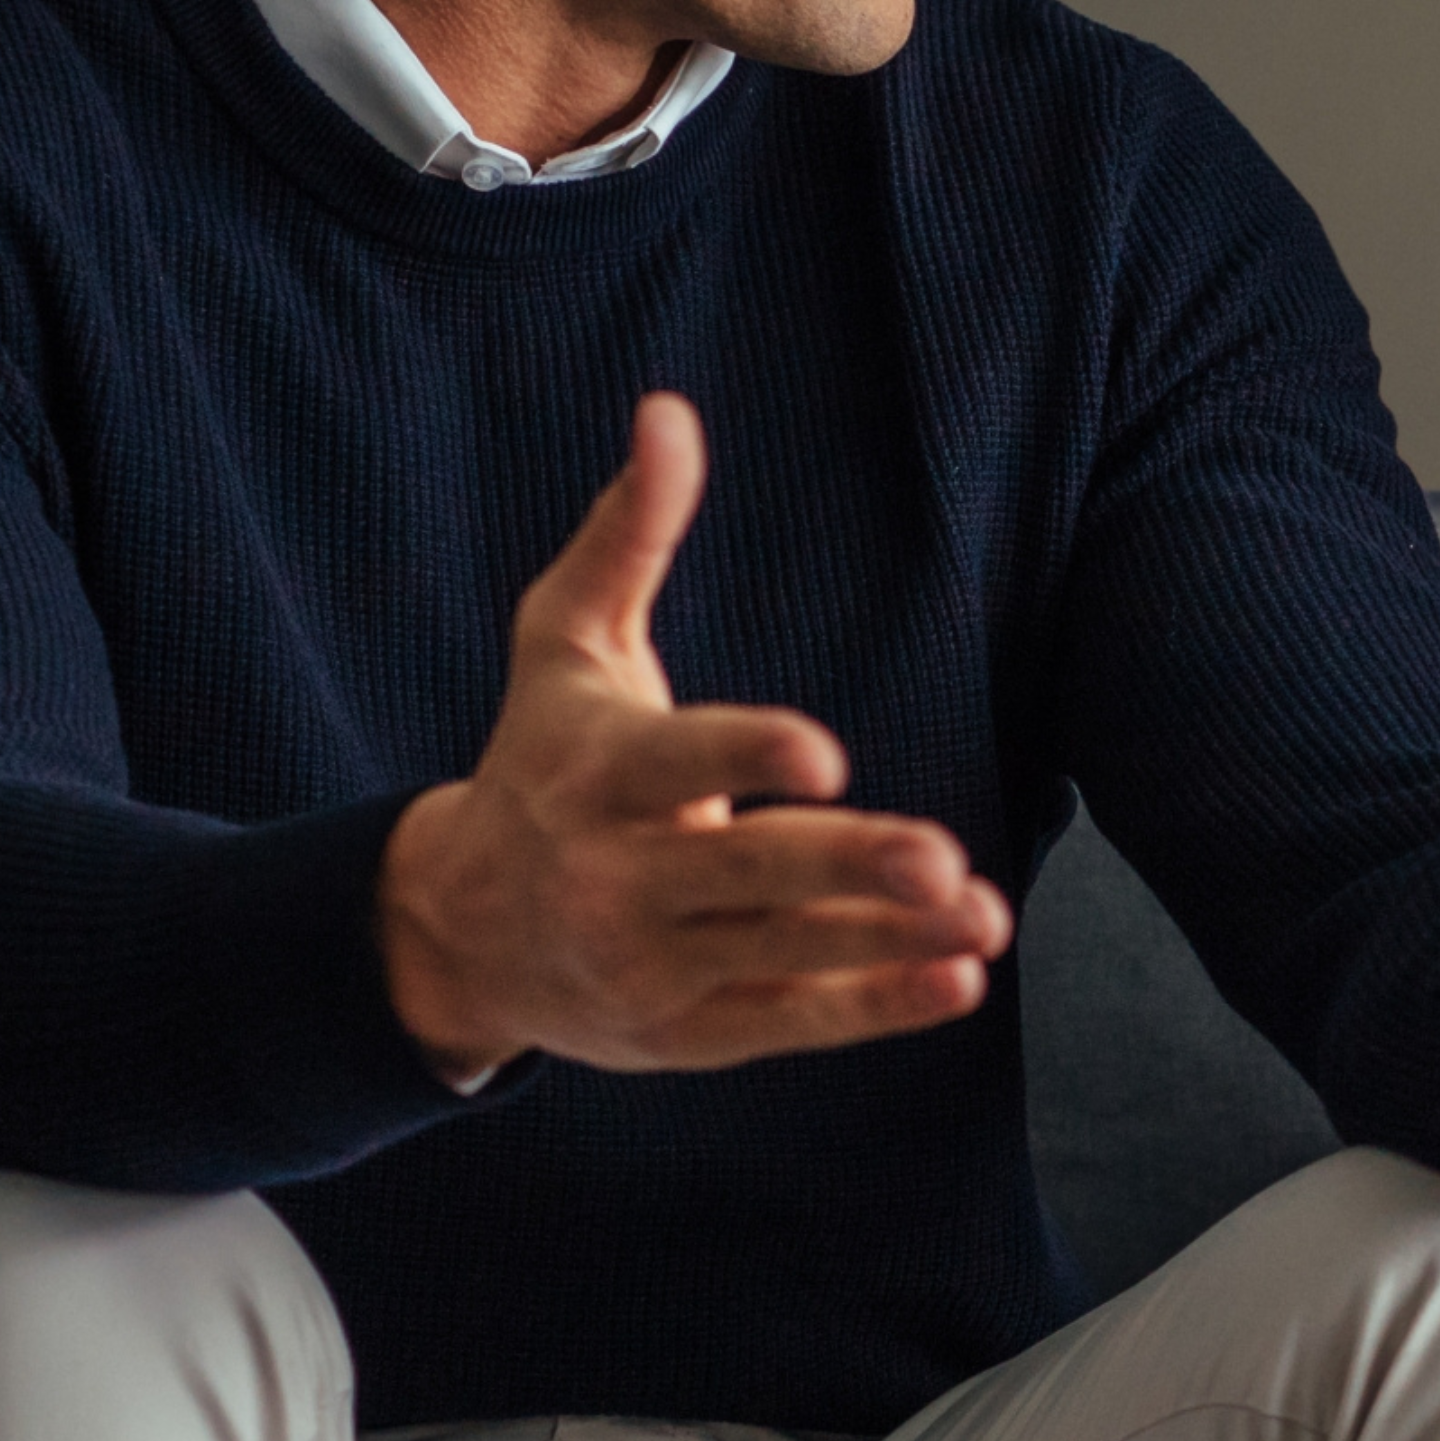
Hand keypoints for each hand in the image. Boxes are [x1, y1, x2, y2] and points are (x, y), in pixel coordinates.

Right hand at [380, 393, 1008, 1078]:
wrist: (454, 930)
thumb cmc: (539, 761)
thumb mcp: (566, 646)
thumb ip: (627, 536)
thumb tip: (670, 410)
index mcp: (597, 775)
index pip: (678, 763)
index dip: (746, 754)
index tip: (825, 751)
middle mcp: (619, 876)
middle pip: (746, 871)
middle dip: (844, 867)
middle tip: (939, 857)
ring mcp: (655, 962)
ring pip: (783, 951)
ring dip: (888, 942)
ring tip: (985, 918)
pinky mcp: (691, 1030)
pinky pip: (791, 1020)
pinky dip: (875, 1007)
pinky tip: (960, 979)